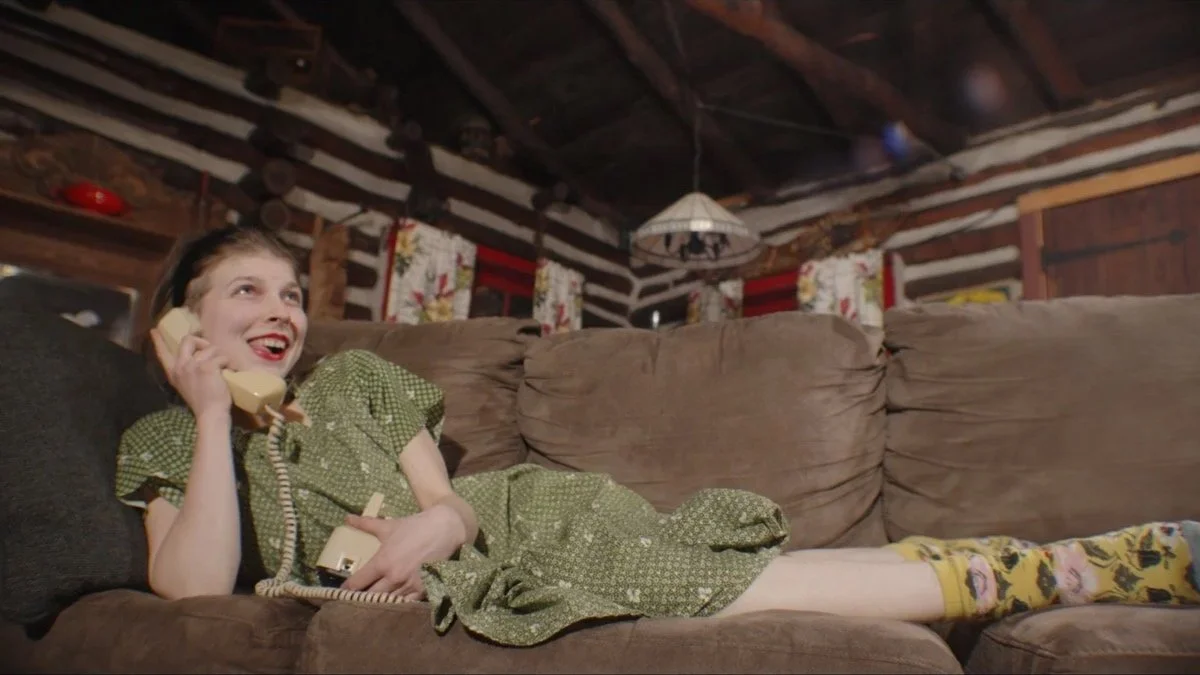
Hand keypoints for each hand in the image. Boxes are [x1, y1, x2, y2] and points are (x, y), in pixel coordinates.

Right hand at [150, 328, 231, 419]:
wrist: (210, 413)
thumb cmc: (202, 401)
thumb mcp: (186, 385)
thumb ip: (187, 370)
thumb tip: (196, 355)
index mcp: (173, 372)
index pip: (162, 353)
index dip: (158, 341)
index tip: (154, 330)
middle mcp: (180, 366)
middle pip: (188, 340)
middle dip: (201, 341)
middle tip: (210, 349)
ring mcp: (193, 365)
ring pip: (210, 348)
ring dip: (219, 356)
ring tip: (222, 369)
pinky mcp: (207, 367)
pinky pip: (221, 357)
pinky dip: (227, 363)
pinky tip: (226, 373)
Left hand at [340, 504, 465, 598]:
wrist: (445, 528)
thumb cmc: (414, 527)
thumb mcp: (388, 526)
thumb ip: (366, 524)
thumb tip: (347, 518)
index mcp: (382, 561)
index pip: (357, 583)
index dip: (347, 589)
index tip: (341, 592)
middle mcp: (394, 577)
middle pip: (369, 596)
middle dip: (360, 599)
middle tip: (353, 601)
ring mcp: (409, 585)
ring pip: (387, 602)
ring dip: (378, 604)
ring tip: (369, 608)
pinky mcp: (423, 589)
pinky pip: (405, 604)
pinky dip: (397, 604)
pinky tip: (392, 606)